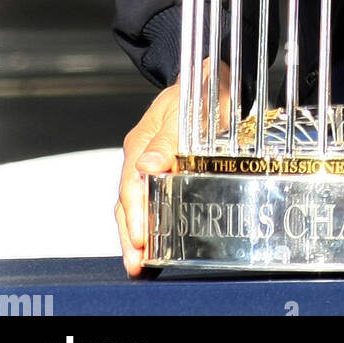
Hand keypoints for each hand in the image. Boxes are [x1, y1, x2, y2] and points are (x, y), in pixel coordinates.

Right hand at [115, 59, 228, 275]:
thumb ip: (167, 138)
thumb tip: (146, 167)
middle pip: (130, 201)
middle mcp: (142, 155)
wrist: (214, 79)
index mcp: (141, 142)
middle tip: (137, 263)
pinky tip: (156, 239)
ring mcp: (152, 163)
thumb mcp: (187, 109)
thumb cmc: (201, 90)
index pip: (132, 186)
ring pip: (139, 203)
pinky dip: (151, 220)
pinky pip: (153, 198)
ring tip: (141, 262)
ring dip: (139, 232)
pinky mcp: (166, 169)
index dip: (135, 214)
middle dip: (131, 233)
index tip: (140, 238)